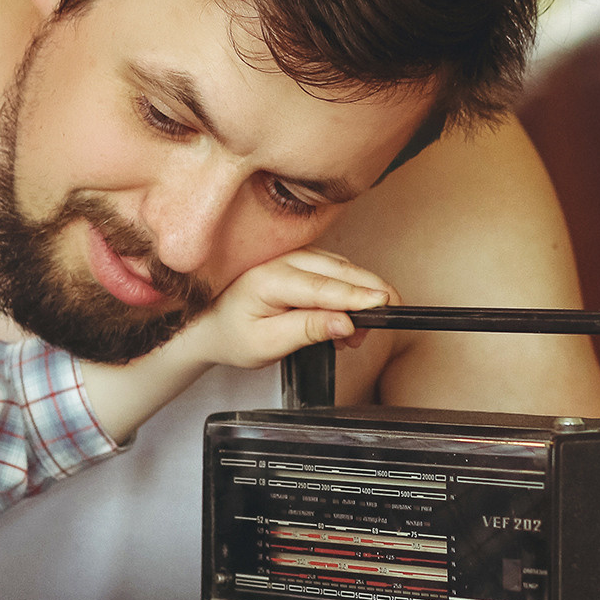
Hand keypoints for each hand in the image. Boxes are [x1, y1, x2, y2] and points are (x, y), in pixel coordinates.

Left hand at [178, 248, 395, 370]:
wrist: (213, 325)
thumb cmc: (234, 335)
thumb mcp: (268, 344)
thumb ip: (307, 330)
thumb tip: (345, 322)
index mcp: (269, 278)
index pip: (322, 286)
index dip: (356, 296)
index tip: (383, 305)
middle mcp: (283, 259)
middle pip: (340, 270)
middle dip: (369, 295)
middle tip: (386, 321)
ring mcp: (294, 256)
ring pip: (343, 269)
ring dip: (361, 296)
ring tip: (359, 334)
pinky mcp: (303, 261)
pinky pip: (336, 271)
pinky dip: (351, 292)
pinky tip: (348, 321)